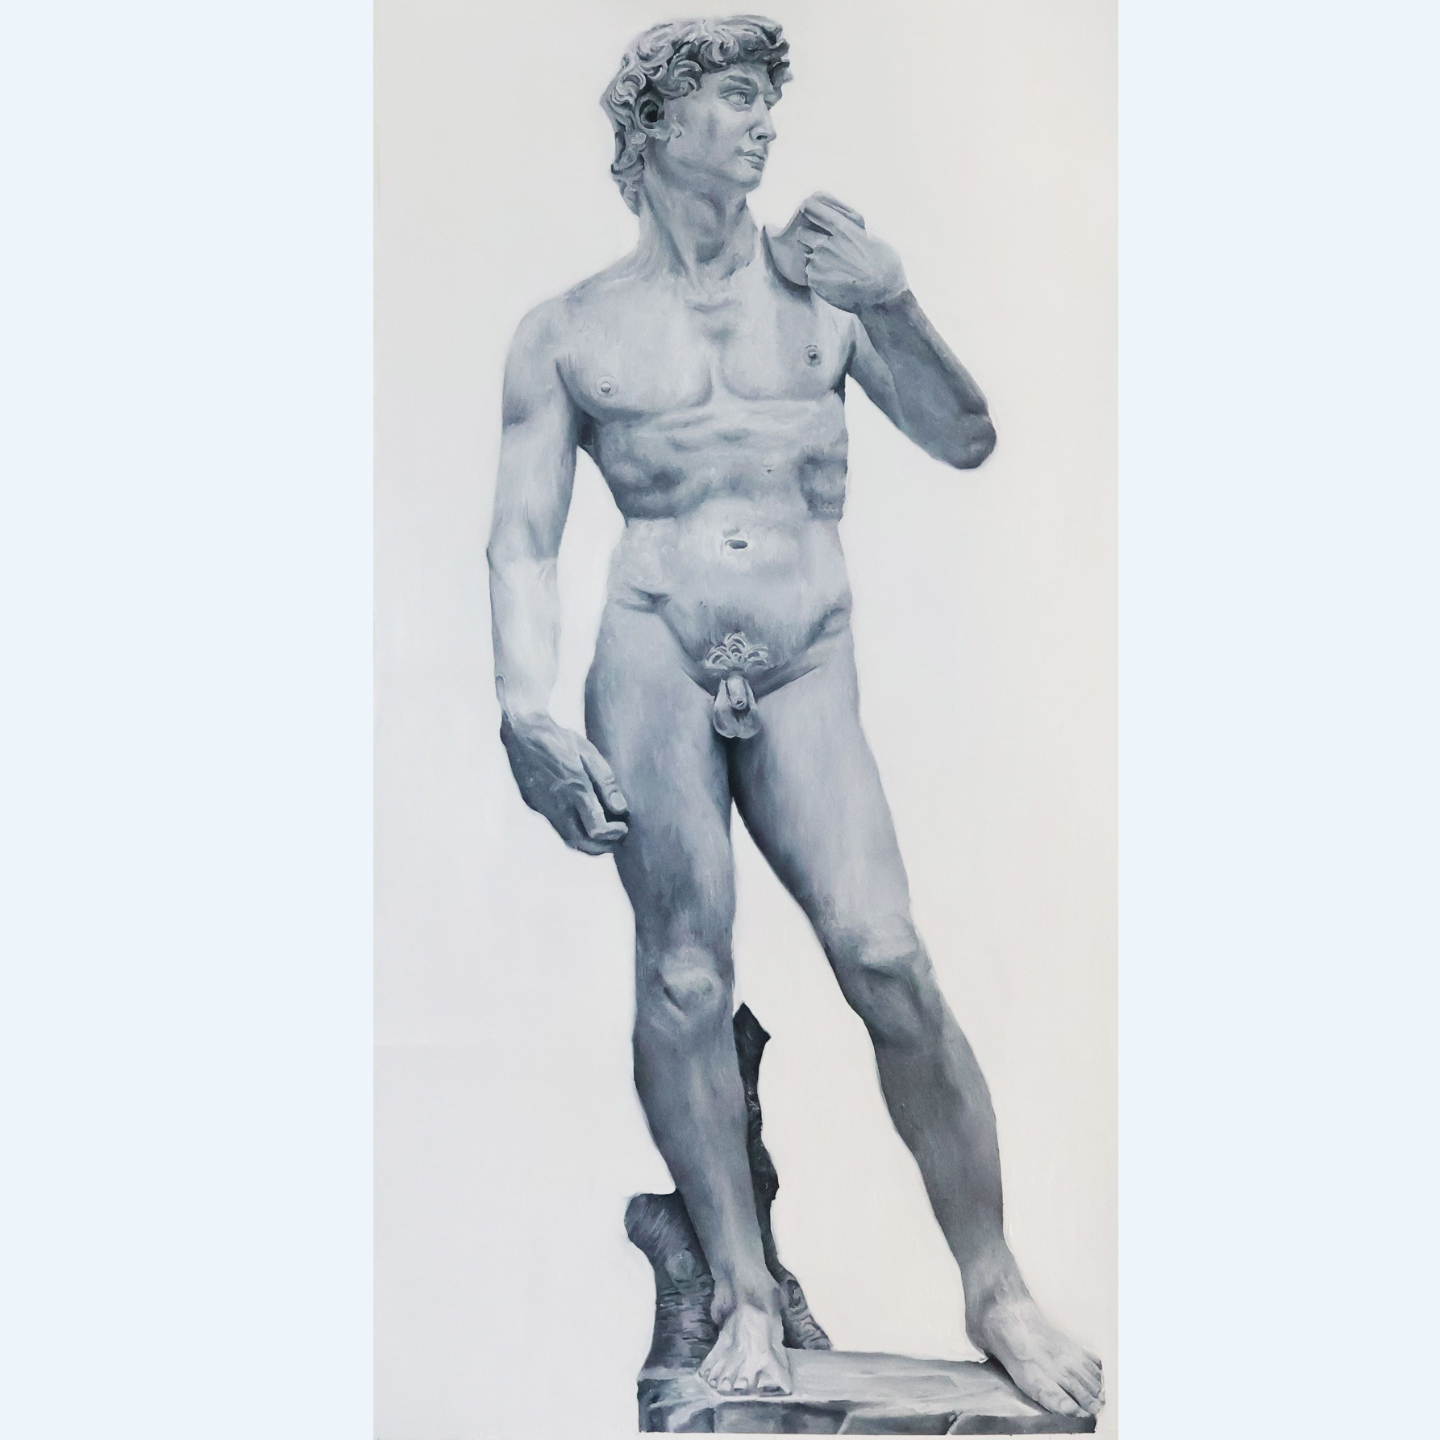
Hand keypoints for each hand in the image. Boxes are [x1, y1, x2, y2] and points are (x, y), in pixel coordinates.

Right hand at [500, 712, 629, 854]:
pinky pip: (557, 826)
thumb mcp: (589, 754)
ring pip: (567, 838)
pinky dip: (574, 831)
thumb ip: (606, 782)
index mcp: (574, 789)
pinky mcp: (536, 806)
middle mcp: (557, 804)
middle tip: (617, 840)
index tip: (624, 827)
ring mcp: (544, 808)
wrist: (523, 733)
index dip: (613, 834)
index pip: (596, 829)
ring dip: (588, 843)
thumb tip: (621, 809)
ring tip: (604, 836)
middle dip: (602, 848)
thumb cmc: (560, 740)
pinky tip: (584, 821)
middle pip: (581, 843)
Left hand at [790, 193, 907, 311]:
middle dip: (808, 237)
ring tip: (834, 269)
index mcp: (843, 229)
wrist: (882, 297)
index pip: (814, 209)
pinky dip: (818, 277)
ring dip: (815, 260)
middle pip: (802, 233)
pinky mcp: (815, 282)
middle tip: (819, 246)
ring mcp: (818, 264)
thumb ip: (854, 232)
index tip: (809, 211)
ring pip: (807, 256)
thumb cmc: (885, 267)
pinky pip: (810, 275)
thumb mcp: (872, 239)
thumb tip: (849, 228)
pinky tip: (834, 281)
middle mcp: (826, 244)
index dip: (810, 210)